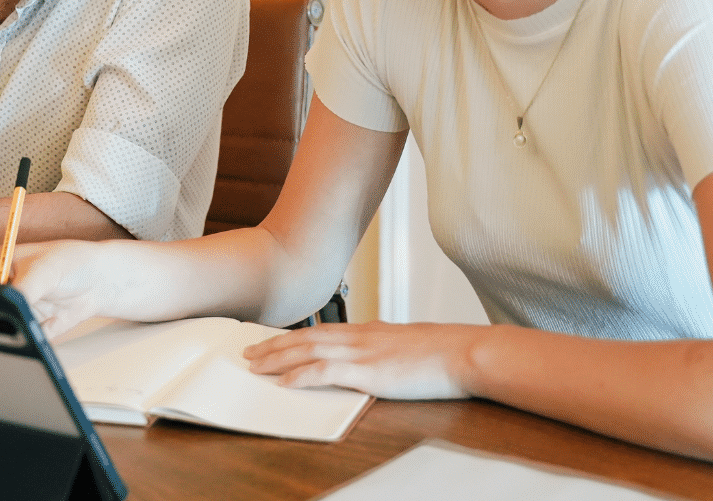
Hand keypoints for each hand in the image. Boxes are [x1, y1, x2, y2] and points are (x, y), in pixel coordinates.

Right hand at [0, 240, 128, 338]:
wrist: (98, 282)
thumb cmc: (70, 262)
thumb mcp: (44, 270)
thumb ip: (22, 290)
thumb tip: (7, 309)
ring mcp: (7, 310)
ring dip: (7, 333)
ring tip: (30, 321)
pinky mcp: (22, 329)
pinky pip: (16, 342)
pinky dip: (27, 342)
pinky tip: (45, 327)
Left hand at [243, 321, 477, 399]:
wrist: (463, 352)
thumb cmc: (443, 352)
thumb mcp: (407, 345)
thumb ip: (386, 348)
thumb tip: (378, 357)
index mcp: (368, 331)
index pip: (321, 330)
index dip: (294, 336)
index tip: (273, 340)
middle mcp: (359, 336)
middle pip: (306, 337)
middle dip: (274, 345)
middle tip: (250, 351)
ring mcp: (362, 352)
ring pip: (307, 350)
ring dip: (277, 358)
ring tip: (255, 365)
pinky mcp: (368, 370)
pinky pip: (325, 371)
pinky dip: (301, 375)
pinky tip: (285, 382)